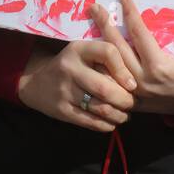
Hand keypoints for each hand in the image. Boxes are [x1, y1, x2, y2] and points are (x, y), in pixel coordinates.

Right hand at [18, 37, 135, 131]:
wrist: (36, 82)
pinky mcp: (62, 110)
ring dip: (119, 115)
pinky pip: (91, 122)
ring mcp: (64, 91)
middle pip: (106, 88)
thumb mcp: (83, 52)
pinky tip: (112, 122)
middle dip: (126, 100)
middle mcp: (70, 68)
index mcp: (78, 49)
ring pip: (101, 108)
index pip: (108, 52)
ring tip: (126, 114)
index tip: (132, 83)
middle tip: (133, 103)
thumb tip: (137, 75)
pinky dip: (106, 124)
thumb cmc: (70, 65)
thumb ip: (105, 58)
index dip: (124, 69)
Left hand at [88, 0, 173, 116]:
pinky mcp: (130, 101)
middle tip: (96, 7)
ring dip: (100, 42)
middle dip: (106, 24)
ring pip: (110, 65)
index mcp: (159, 65)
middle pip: (118, 47)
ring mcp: (135, 92)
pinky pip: (111, 82)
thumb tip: (140, 19)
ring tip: (91, 26)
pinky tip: (93, 52)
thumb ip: (160, 41)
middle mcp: (143, 78)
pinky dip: (102, 66)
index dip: (130, 13)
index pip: (139, 33)